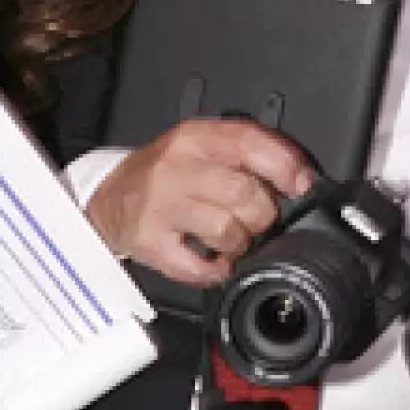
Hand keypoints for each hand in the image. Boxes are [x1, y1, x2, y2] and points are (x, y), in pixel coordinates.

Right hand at [86, 119, 314, 285]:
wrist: (110, 200)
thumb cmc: (164, 176)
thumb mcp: (199, 148)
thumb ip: (243, 154)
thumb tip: (297, 177)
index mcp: (194, 139)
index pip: (247, 142)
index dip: (283, 165)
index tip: (299, 184)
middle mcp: (175, 168)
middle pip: (242, 192)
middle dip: (262, 213)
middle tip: (256, 218)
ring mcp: (160, 207)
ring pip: (225, 229)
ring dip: (239, 243)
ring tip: (230, 239)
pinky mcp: (150, 242)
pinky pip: (198, 266)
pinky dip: (215, 270)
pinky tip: (212, 261)